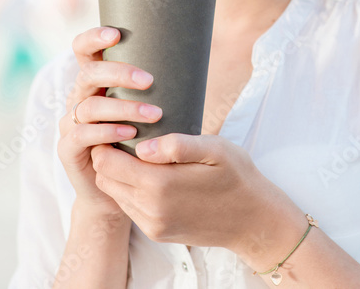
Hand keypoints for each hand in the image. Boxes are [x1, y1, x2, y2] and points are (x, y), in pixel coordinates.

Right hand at [57, 26, 162, 216]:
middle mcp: (79, 98)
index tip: (116, 34)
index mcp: (95, 82)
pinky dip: (106, 132)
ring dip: (123, 108)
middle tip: (150, 81)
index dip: (94, 38)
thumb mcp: (149, 109)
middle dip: (119, 73)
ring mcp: (70, 123)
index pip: (84, 50)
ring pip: (89, 106)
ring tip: (153, 115)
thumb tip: (194, 60)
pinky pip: (82, 134)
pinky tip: (128, 134)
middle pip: (88, 74)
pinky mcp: (68, 149)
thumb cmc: (140, 142)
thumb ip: (157, 89)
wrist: (120, 187)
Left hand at [90, 133, 302, 258]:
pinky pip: (130, 208)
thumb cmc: (237, 177)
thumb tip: (142, 147)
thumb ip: (178, 145)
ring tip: (136, 155)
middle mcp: (150, 209)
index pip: (107, 161)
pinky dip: (131, 191)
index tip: (121, 126)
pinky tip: (150, 176)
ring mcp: (152, 224)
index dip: (107, 141)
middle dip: (108, 156)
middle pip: (105, 178)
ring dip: (118, 174)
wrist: (253, 220)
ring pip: (115, 194)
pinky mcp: (157, 233)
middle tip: (126, 137)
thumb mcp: (216, 149)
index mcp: (160, 184)